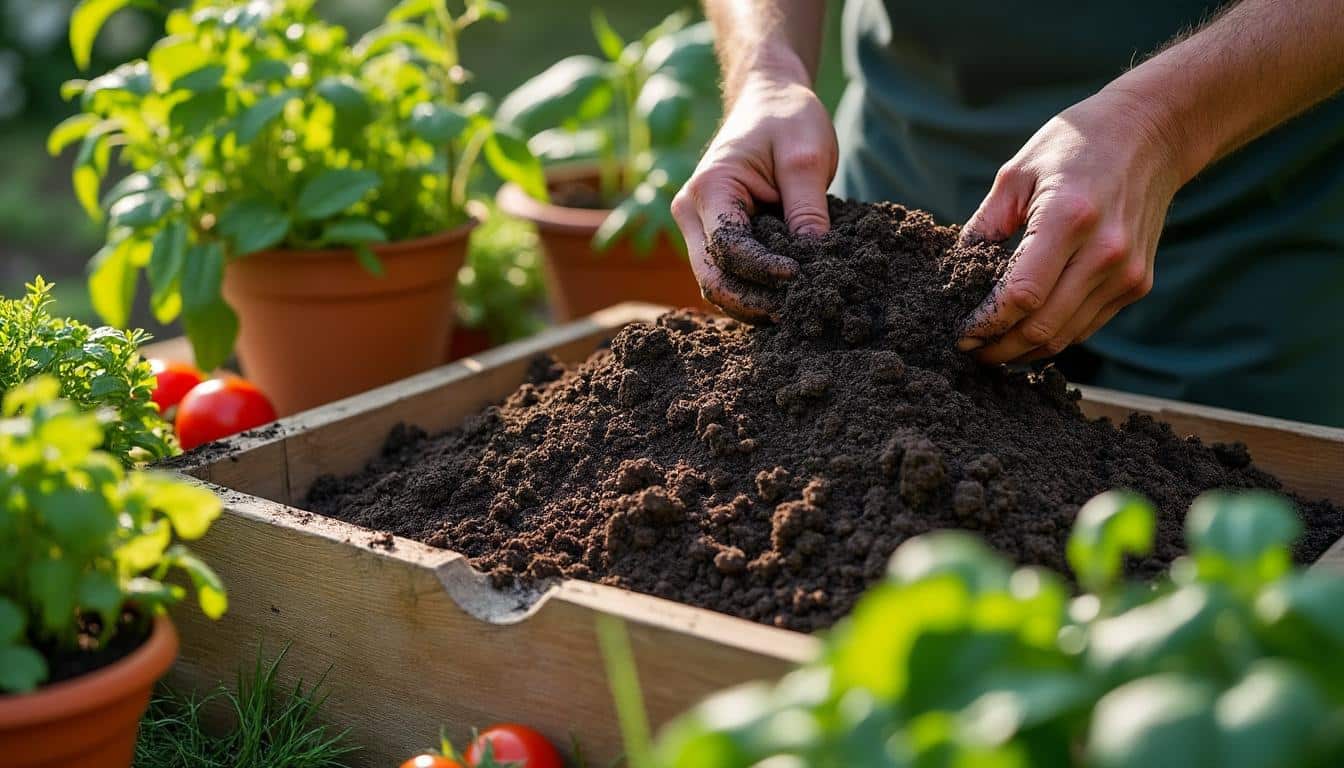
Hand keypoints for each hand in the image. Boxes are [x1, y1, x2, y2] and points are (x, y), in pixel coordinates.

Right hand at [671, 69, 837, 321]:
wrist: (769, 100)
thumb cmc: (787, 118)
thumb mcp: (806, 156)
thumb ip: (807, 209)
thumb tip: (815, 262)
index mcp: (709, 189)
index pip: (728, 248)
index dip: (763, 271)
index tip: (803, 276)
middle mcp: (691, 212)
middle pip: (713, 278)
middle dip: (753, 301)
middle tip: (798, 311)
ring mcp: (698, 227)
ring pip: (717, 283)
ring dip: (752, 302)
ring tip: (796, 309)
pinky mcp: (714, 235)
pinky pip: (728, 274)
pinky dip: (753, 290)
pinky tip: (785, 296)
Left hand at [957, 88, 1184, 362]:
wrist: (1151, 134)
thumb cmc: (1073, 146)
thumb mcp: (1016, 173)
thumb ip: (984, 227)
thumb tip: (954, 274)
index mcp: (1067, 218)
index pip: (1021, 295)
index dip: (986, 323)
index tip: (960, 333)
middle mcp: (1104, 251)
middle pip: (1042, 326)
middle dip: (999, 349)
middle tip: (970, 351)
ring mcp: (1126, 272)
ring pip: (1064, 335)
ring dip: (1024, 351)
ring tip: (992, 350)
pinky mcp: (1138, 282)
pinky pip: (1086, 326)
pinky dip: (1053, 337)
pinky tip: (1026, 335)